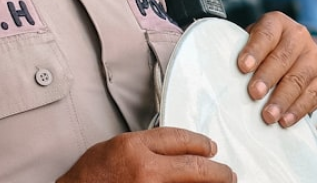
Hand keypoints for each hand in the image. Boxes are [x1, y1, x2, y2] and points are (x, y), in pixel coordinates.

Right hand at [56, 127, 235, 182]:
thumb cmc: (89, 177)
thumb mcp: (116, 147)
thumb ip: (147, 146)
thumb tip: (178, 151)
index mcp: (134, 147)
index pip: (180, 139)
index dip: (201, 143)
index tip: (211, 148)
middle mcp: (145, 170)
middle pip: (196, 166)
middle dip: (218, 171)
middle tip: (227, 174)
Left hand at [236, 11, 316, 126]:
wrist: (290, 53)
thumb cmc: (263, 50)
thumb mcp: (251, 43)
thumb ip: (241, 53)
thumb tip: (223, 74)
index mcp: (277, 23)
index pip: (266, 34)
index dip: (255, 50)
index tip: (243, 67)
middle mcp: (298, 36)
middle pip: (283, 57)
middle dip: (267, 78)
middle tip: (254, 94)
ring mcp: (314, 56)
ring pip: (298, 79)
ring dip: (282, 99)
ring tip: (268, 115)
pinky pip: (312, 95)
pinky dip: (298, 110)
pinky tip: (286, 120)